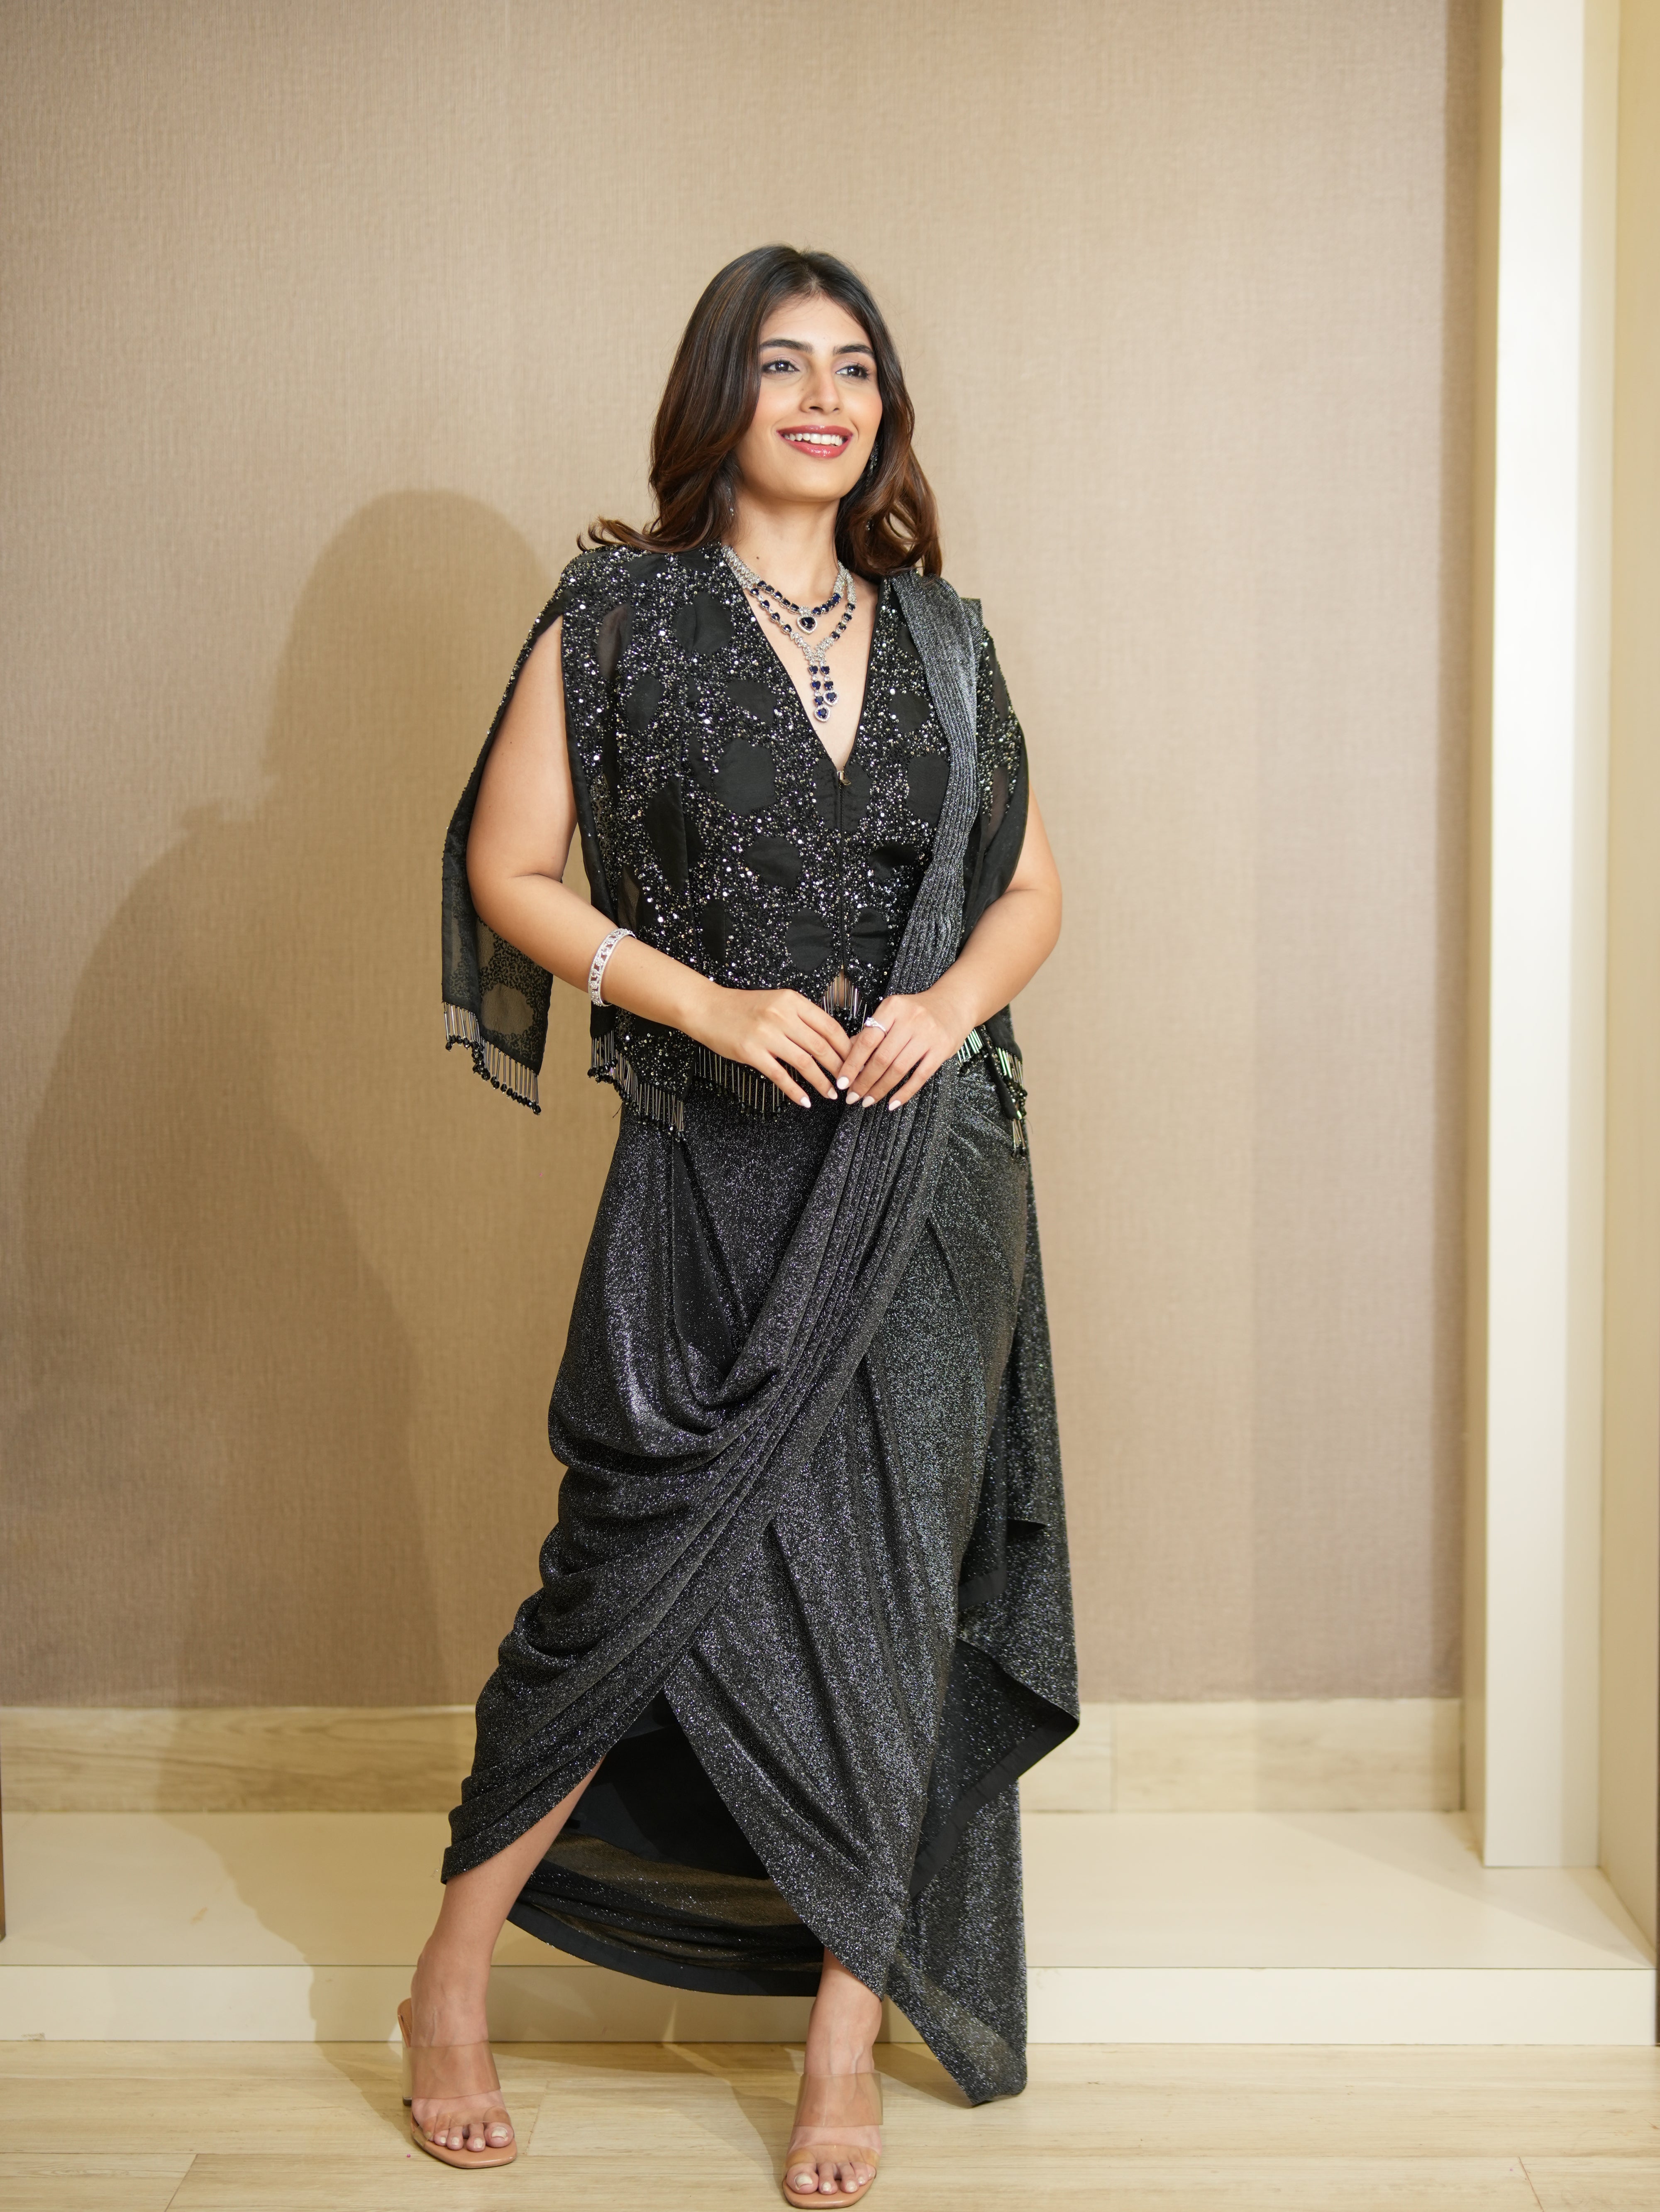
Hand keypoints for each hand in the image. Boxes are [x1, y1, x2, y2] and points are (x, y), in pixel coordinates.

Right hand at [688, 986, 849, 1105]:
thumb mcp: (777, 1002)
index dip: (846, 1048)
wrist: (707, 1008)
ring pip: (804, 1062)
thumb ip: (801, 1017)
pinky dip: (795, 1090)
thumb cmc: (742, 1007)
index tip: (854, 1062)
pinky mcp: (751, 1052)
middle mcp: (781, 1016)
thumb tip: (828, 1040)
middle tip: (847, 1083)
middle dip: (839, 1068)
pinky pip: (780, 1075)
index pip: (829, 1026)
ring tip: (831, 1094)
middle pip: (821, 1046)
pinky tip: (804, 1101)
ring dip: (821, 1082)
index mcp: (792, 1001)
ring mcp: (766, 1034)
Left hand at [834, 987, 971, 1109]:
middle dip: (864, 1081)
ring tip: (868, 1100)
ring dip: (880, 1089)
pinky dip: (905, 1092)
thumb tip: (847, 1055)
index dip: (852, 1064)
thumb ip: (872, 1031)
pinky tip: (892, 1102)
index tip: (843, 1082)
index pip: (867, 1040)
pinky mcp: (942, 1049)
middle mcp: (910, 1019)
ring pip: (898, 1069)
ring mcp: (928, 1035)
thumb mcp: (893, 1012)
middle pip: (881, 1058)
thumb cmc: (918, 1011)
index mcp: (893, 1007)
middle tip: (853, 1096)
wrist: (953, 1004)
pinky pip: (920, 1076)